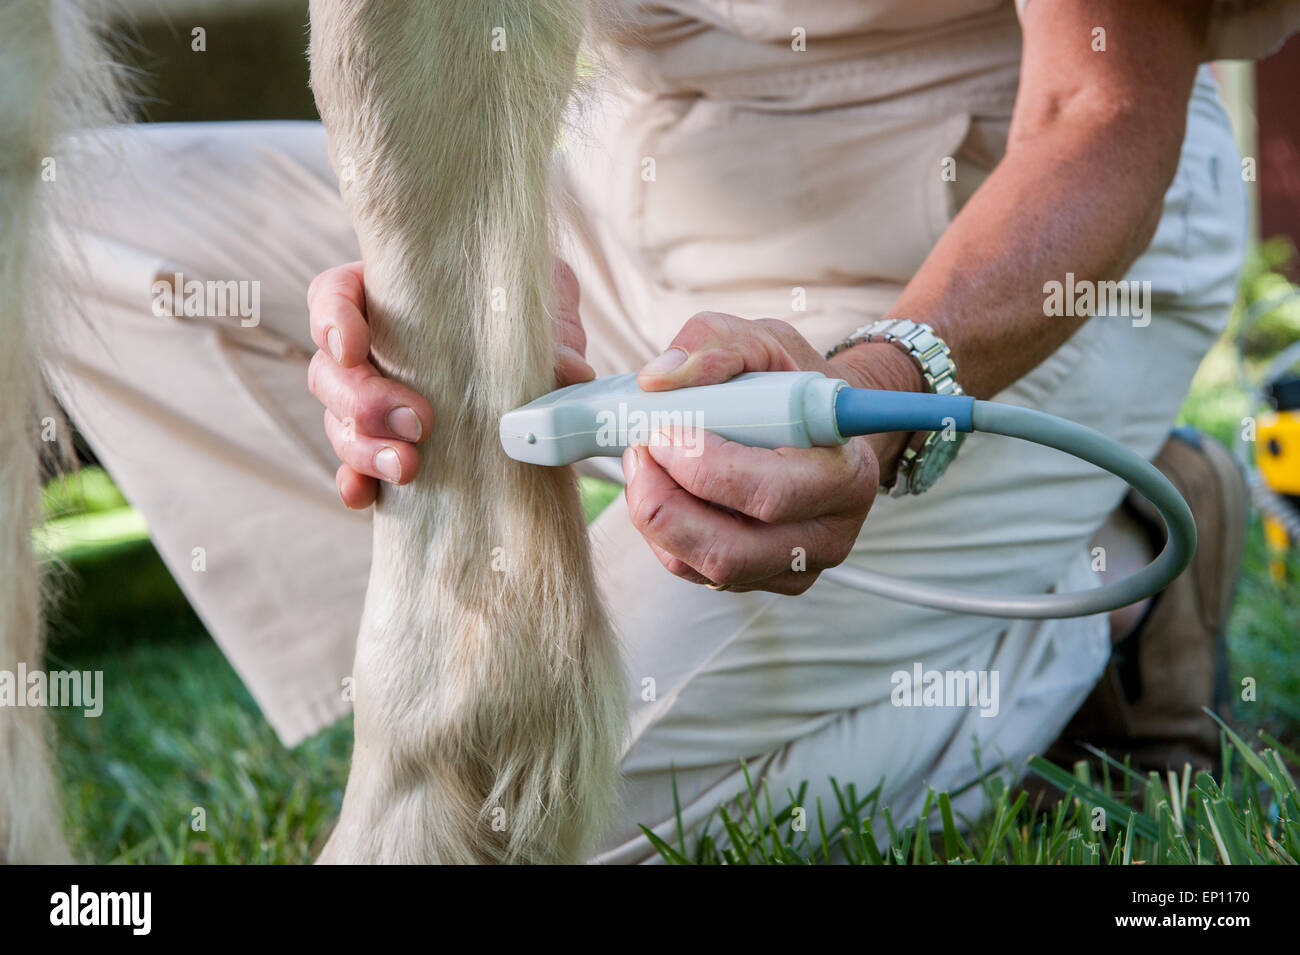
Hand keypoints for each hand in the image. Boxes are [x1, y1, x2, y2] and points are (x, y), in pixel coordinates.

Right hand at [307, 259, 593, 507]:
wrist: (545, 366)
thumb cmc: (527, 320)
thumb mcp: (544, 317)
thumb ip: (553, 337)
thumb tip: (571, 372)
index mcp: (389, 298)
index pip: (334, 297)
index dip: (333, 319)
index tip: (353, 346)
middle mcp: (369, 351)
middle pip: (330, 372)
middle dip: (364, 401)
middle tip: (418, 422)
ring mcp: (372, 403)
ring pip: (339, 423)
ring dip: (364, 448)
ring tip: (408, 467)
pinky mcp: (385, 447)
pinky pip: (355, 467)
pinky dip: (356, 482)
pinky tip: (365, 495)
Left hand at [624, 312, 922, 594]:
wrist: (815, 426)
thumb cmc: (788, 383)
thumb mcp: (762, 341)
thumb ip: (714, 345)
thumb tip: (657, 380)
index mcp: (845, 473)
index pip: (771, 493)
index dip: (707, 470)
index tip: (664, 430)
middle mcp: (828, 534)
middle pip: (731, 549)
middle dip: (663, 502)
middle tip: (638, 449)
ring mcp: (796, 567)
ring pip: (707, 566)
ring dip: (655, 517)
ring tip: (643, 463)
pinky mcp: (762, 580)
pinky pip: (696, 573)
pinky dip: (663, 534)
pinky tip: (661, 489)